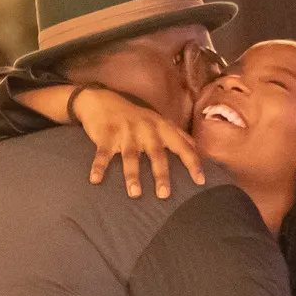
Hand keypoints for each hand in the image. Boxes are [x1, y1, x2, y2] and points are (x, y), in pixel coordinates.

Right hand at [73, 86, 203, 199]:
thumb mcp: (158, 120)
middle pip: (156, 153)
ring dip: (132, 175)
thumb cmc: (135, 116)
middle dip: (161, 174)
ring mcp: (125, 132)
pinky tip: (95, 180)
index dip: (192, 163)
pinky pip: (102, 154)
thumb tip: (197, 149)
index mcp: (161, 127)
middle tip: (164, 195)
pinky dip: (99, 167)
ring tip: (135, 194)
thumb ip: (177, 134)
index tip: (200, 181)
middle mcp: (145, 129)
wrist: (101, 100)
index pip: (182, 146)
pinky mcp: (105, 135)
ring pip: (130, 156)